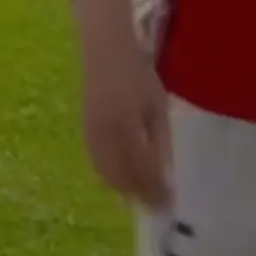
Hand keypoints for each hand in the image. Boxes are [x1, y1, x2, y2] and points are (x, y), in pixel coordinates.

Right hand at [79, 31, 171, 208]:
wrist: (105, 51)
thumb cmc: (138, 74)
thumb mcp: (158, 107)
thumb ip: (160, 142)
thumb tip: (165, 176)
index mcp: (126, 125)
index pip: (143, 169)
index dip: (156, 190)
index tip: (170, 204)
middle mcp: (105, 134)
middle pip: (121, 178)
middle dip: (140, 195)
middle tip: (159, 204)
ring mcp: (91, 134)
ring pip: (106, 175)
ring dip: (125, 189)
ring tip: (144, 195)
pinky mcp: (85, 133)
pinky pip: (97, 164)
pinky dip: (111, 178)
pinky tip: (125, 180)